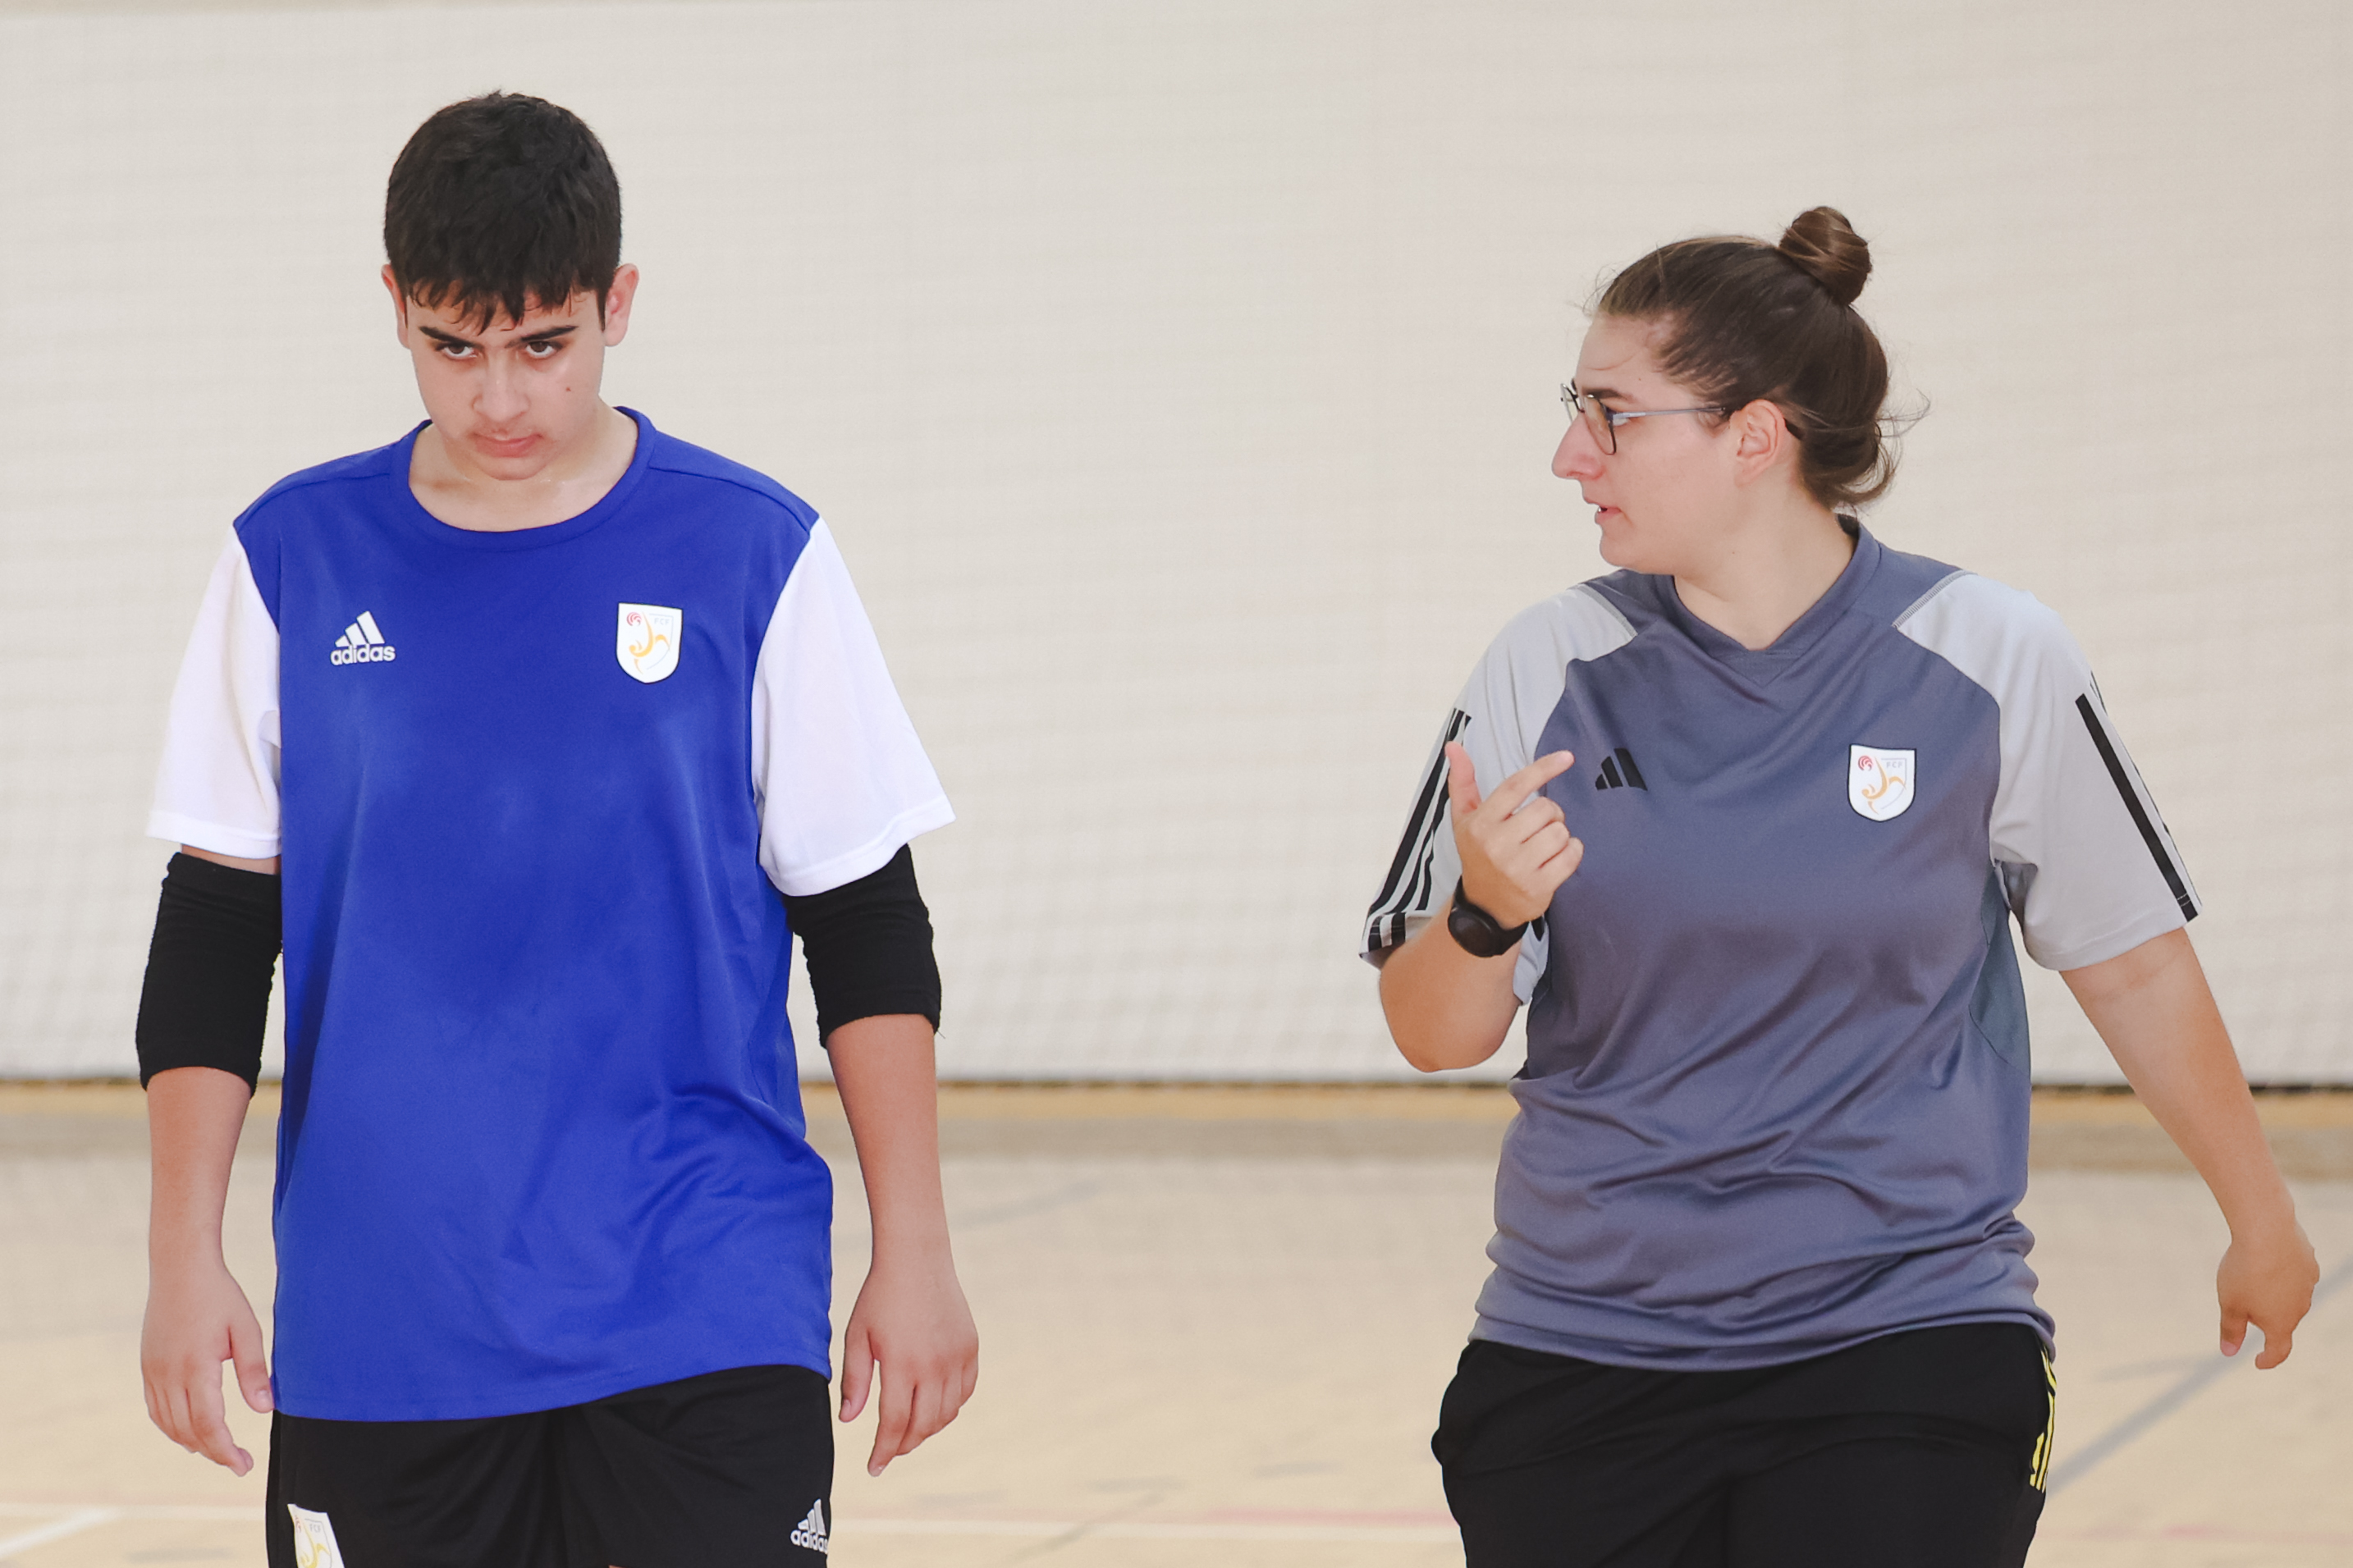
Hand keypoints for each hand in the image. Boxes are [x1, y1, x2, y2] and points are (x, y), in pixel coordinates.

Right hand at [141, 1256, 270, 1474]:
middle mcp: (168, 1375)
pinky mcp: (147, 1366)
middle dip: (214, 1452)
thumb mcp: (246, 1329)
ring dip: (192, 1443)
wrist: (180, 1269)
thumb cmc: (219, 1296)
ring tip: (218, 1451)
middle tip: (239, 1463)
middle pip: (187, 1431)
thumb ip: (254, 1371)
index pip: (208, 1424)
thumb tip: (264, 1410)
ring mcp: (153, 1372)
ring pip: (168, 1424)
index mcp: (196, 1368)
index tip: (244, 1466)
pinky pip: (156, 1409)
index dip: (225, 1450)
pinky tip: (189, 1432)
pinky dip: (172, 1427)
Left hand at [840, 1247, 978, 1476]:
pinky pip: (965, 1391)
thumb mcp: (857, 1336)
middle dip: (904, 1445)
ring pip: (947, 1413)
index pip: (895, 1424)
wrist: (917, 1258)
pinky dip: (950, 1407)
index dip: (883, 1450)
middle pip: (924, 1425)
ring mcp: (957, 1357)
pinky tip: (933, 1406)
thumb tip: (849, 1420)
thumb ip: (854, 1380)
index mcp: (902, 1364)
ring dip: (928, 1428)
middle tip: (890, 1451)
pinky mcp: (971, 1348)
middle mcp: (935, 1365)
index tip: (873, 1467)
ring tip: (909, 1430)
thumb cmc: (880, 1296)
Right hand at [1446, 743, 1581, 928]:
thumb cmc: (1479, 853)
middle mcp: (1496, 845)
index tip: (1567, 757)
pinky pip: (1572, 855)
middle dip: (1550, 814)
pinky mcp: (1537, 887)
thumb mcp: (1464, 818)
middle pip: (1546, 809)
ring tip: (1543, 846)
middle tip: (1536, 828)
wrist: (1484, 906)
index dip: (1543, 768)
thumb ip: (1462, 781)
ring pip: (1561, 832)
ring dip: (1560, 835)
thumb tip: (1453, 746)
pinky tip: (1556, 858)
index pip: (1516, 786)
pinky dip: (1572, 852)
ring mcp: (1517, 868)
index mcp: (1480, 823)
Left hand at [2218, 1221, 2318, 1367]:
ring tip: (2252, 1275)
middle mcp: (2300, 1308)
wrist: (2267, 1231)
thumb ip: (2231, 1330)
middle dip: (2263, 1317)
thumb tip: (2228, 1352)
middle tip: (2240, 1299)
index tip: (2258, 1362)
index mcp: (2281, 1323)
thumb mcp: (2230, 1304)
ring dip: (2272, 1293)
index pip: (2279, 1351)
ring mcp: (2308, 1286)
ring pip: (2288, 1297)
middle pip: (2281, 1320)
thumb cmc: (2245, 1271)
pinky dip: (2280, 1273)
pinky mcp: (2310, 1264)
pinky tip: (2268, 1258)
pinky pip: (2293, 1275)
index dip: (2268, 1360)